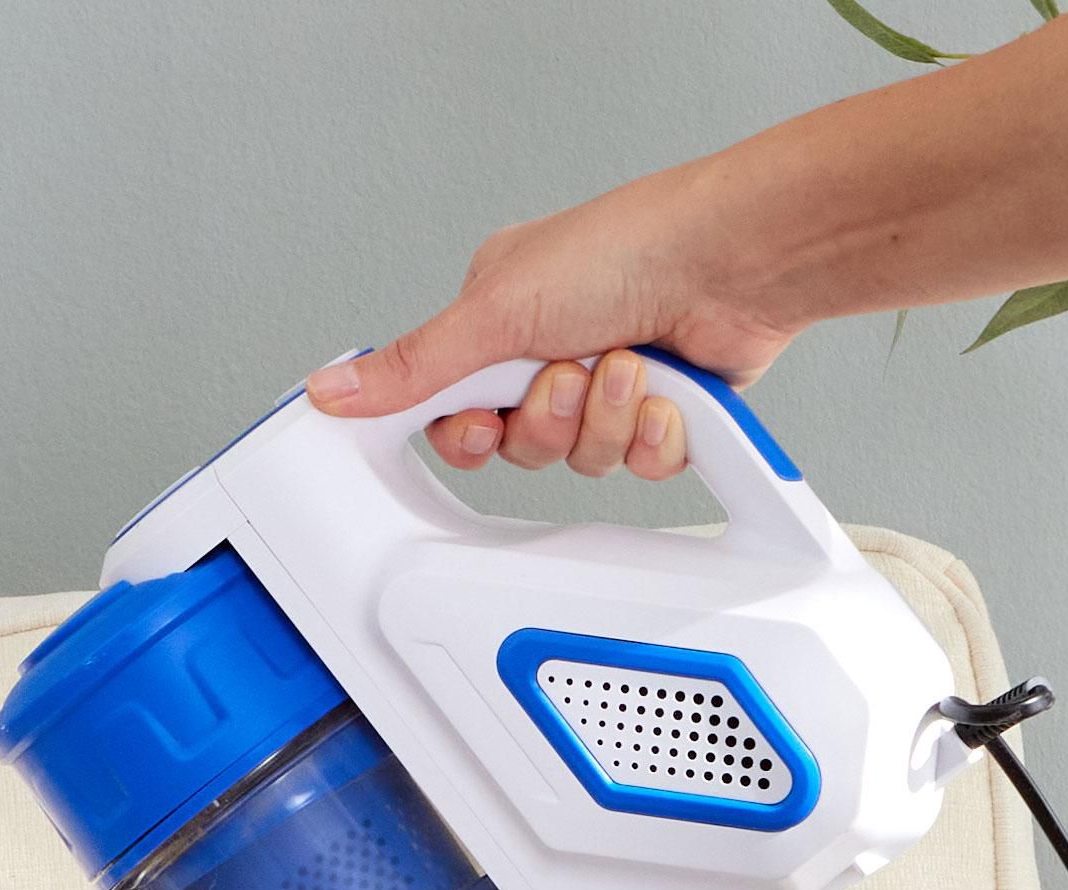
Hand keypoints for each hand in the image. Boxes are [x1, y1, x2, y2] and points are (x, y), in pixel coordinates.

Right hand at [306, 167, 801, 477]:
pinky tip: (665, 390)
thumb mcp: (493, 311)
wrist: (734, 259)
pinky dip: (652, 431)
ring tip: (628, 363)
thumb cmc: (627, 248)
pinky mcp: (662, 409)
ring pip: (578, 457)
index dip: (469, 431)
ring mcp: (609, 380)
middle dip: (548, 420)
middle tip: (566, 378)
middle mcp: (552, 347)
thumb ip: (412, 368)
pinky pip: (636, 462)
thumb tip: (332, 390)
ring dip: (605, 418)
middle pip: (517, 444)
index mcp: (499, 316)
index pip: (452, 408)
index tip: (481, 423)